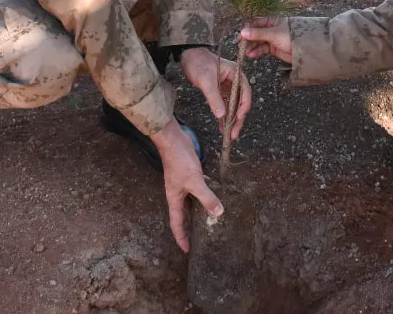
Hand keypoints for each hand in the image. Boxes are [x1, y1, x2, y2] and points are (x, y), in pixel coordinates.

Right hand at [152, 118, 222, 251]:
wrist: (173, 140)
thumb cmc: (179, 162)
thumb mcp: (194, 181)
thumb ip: (206, 197)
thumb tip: (218, 214)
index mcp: (175, 200)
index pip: (177, 225)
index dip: (181, 238)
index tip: (187, 251)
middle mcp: (178, 195)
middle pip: (184, 216)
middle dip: (190, 228)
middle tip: (201, 238)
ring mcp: (183, 185)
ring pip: (191, 203)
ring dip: (199, 211)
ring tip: (210, 219)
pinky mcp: (189, 175)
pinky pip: (198, 190)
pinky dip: (205, 194)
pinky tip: (215, 193)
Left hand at [179, 47, 250, 139]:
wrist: (188, 56)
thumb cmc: (199, 63)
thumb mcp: (206, 81)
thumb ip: (214, 98)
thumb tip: (222, 116)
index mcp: (237, 74)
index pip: (245, 93)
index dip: (243, 108)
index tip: (238, 120)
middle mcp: (235, 81)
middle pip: (240, 102)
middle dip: (238, 119)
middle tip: (234, 134)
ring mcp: (228, 86)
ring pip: (233, 106)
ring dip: (231, 120)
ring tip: (229, 135)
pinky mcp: (221, 91)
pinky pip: (225, 105)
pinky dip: (224, 115)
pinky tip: (222, 127)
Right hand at [239, 16, 291, 63]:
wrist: (305, 50)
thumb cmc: (291, 36)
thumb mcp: (273, 34)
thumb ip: (258, 34)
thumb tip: (242, 32)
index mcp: (272, 20)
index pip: (256, 22)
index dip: (248, 29)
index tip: (240, 36)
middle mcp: (271, 28)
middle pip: (256, 33)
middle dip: (249, 39)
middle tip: (241, 46)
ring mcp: (272, 38)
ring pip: (258, 41)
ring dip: (252, 46)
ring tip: (245, 53)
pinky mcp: (273, 48)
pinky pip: (262, 48)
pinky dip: (257, 51)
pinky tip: (251, 55)